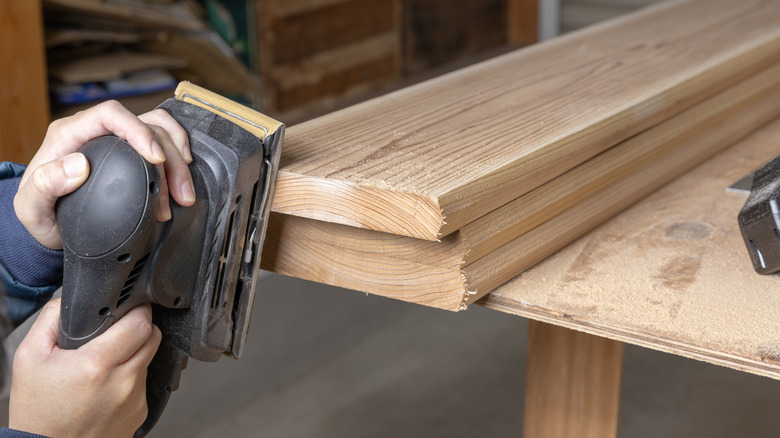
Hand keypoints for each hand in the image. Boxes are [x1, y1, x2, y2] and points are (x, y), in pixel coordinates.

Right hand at [9, 299, 160, 437]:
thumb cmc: (37, 411)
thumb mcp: (30, 358)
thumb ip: (52, 320)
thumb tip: (72, 300)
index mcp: (97, 365)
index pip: (140, 323)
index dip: (137, 309)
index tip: (131, 306)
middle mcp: (123, 382)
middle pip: (153, 337)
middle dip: (139, 327)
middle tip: (119, 329)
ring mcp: (135, 399)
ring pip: (149, 358)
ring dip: (134, 352)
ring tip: (106, 361)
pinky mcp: (141, 412)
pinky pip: (144, 382)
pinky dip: (131, 376)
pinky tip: (109, 383)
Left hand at [14, 100, 195, 249]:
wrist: (53, 227)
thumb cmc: (41, 215)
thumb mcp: (30, 207)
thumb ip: (46, 184)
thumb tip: (79, 165)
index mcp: (70, 134)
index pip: (110, 114)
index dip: (138, 130)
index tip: (155, 158)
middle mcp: (97, 132)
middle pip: (145, 124)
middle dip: (169, 156)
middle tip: (179, 192)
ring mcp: (117, 141)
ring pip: (161, 131)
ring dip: (179, 159)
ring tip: (184, 193)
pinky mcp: (133, 154)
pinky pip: (164, 143)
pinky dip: (178, 160)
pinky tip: (180, 181)